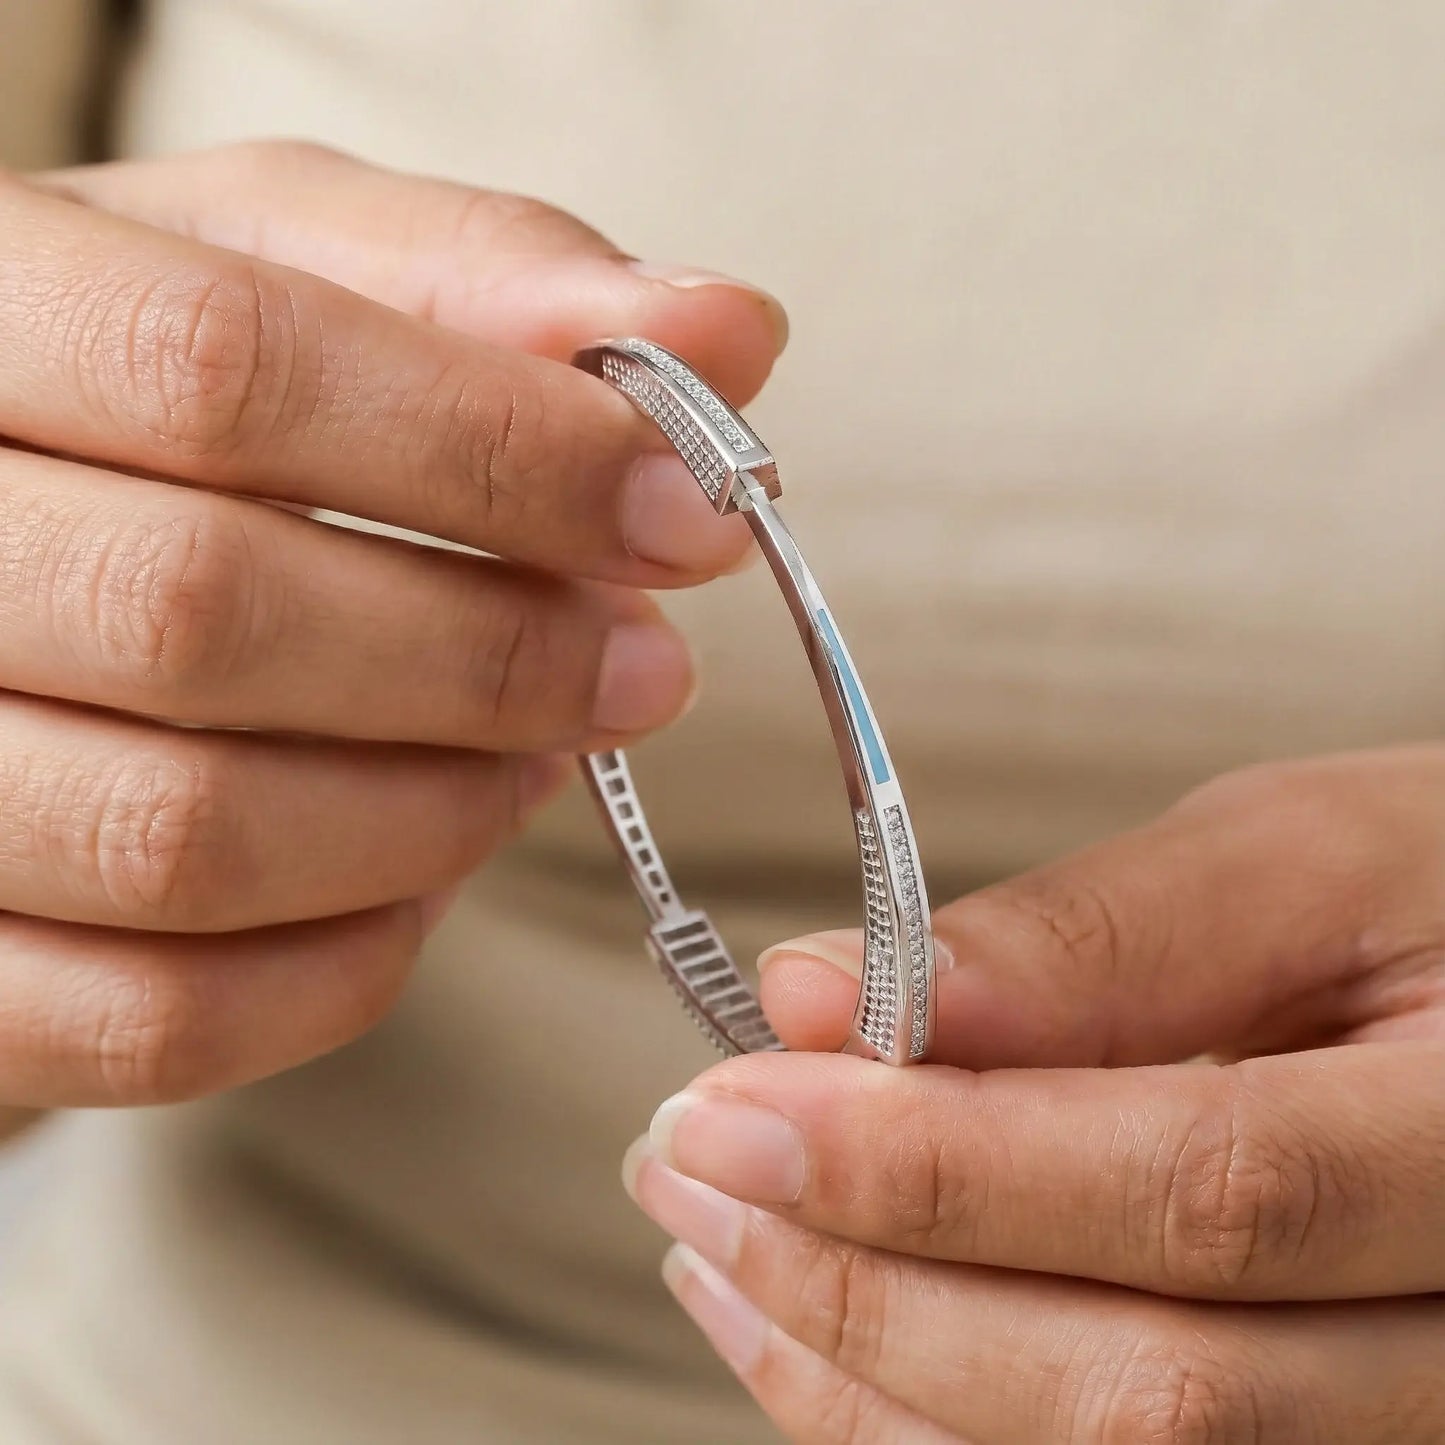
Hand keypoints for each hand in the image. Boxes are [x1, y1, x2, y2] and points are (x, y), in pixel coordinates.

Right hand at [0, 141, 784, 1106]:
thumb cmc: (141, 384)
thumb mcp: (279, 266)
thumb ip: (486, 280)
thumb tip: (734, 333)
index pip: (222, 369)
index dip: (497, 452)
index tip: (684, 511)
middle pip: (202, 613)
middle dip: (490, 655)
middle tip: (643, 668)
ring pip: (183, 839)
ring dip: (436, 812)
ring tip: (540, 756)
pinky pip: (154, 1019)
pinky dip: (346, 963)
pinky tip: (429, 869)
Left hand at [626, 747, 1444, 1441]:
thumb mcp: (1312, 859)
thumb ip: (1095, 937)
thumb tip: (835, 996)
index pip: (1204, 1196)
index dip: (943, 1169)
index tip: (739, 1104)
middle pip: (1148, 1390)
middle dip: (868, 1283)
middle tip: (686, 1165)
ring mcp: (1402, 1428)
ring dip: (866, 1375)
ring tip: (714, 1245)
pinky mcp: (1316, 1437)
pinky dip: (925, 1425)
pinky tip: (817, 1331)